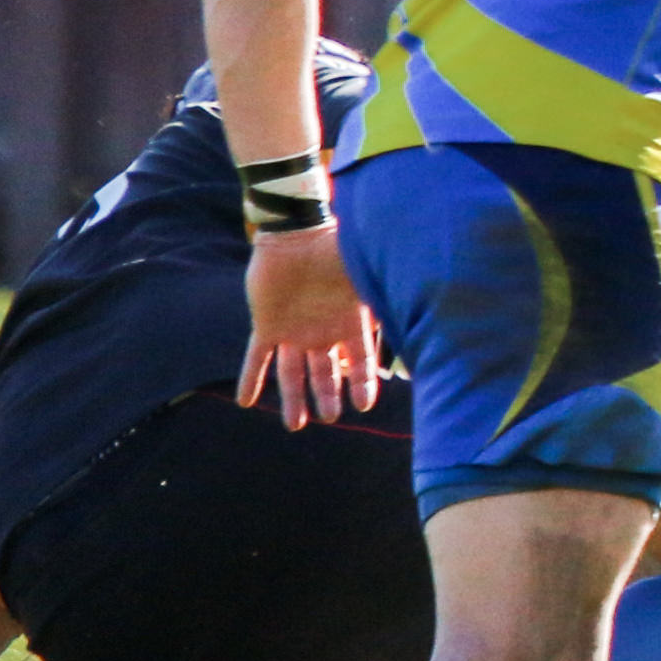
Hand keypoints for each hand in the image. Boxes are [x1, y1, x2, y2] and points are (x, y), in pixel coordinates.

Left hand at [239, 225, 379, 429]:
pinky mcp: (265, 324)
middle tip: (331, 417)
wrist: (295, 235)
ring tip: (296, 425)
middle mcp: (321, 333)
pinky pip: (256, 357)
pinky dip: (250, 379)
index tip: (364, 405)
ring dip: (294, 399)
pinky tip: (245, 401)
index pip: (358, 363)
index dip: (362, 384)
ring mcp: (292, 331)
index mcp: (347, 325)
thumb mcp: (365, 278)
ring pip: (291, 373)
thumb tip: (415, 310)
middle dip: (327, 396)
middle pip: (324, 373)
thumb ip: (383, 298)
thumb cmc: (336, 251)